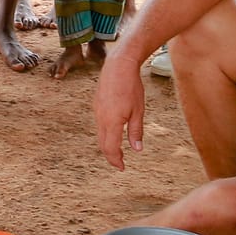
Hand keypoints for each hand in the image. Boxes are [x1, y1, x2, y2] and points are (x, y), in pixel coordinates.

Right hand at [94, 51, 146, 169]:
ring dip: (108, 145)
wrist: (118, 66)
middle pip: (103, 144)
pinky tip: (114, 132)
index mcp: (112, 122)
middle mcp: (101, 119)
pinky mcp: (97, 105)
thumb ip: (136, 131)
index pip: (111, 148)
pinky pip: (100, 124)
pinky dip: (106, 133)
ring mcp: (97, 111)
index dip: (116, 160)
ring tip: (118, 150)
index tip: (122, 167)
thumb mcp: (138, 111)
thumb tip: (136, 149)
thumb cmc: (131, 87)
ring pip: (100, 134)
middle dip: (111, 155)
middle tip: (120, 163)